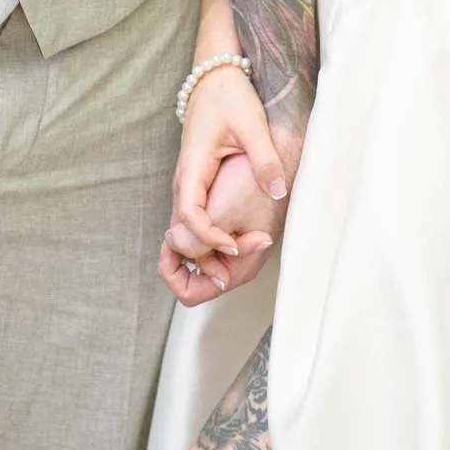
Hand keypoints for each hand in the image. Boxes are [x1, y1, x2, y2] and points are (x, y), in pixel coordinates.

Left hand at [161, 151, 284, 306]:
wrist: (278, 157)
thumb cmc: (255, 185)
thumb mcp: (219, 214)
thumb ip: (193, 241)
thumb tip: (174, 249)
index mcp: (236, 269)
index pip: (189, 292)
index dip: (172, 272)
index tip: (171, 245)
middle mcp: (234, 261)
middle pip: (190, 271)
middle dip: (180, 248)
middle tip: (181, 224)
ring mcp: (232, 245)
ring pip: (194, 250)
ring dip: (187, 232)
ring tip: (197, 209)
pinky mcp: (230, 228)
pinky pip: (201, 234)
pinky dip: (194, 222)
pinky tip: (201, 203)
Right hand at [170, 62, 290, 257]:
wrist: (214, 75)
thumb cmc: (229, 96)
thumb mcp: (251, 125)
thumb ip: (265, 159)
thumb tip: (278, 192)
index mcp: (192, 168)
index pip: (189, 216)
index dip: (208, 237)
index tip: (234, 244)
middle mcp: (184, 181)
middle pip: (182, 232)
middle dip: (206, 255)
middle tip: (238, 266)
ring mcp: (189, 184)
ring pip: (187, 229)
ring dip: (208, 249)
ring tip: (240, 259)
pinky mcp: (198, 183)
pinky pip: (197, 219)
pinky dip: (211, 236)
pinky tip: (236, 241)